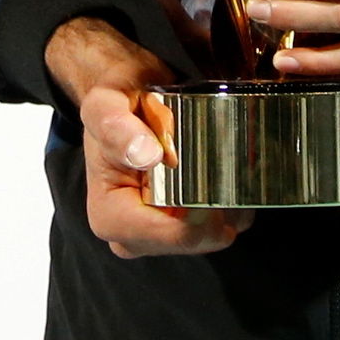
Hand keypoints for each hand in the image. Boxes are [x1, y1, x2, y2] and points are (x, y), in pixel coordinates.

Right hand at [45, 17, 242, 258]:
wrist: (127, 99)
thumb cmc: (116, 101)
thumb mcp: (106, 103)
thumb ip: (116, 126)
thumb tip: (146, 156)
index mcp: (110, 218)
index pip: (174, 235)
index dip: (204, 213)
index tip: (214, 170)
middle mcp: (132, 238)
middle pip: (198, 240)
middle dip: (217, 203)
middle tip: (215, 155)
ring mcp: (158, 238)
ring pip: (216, 234)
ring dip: (227, 201)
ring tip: (218, 160)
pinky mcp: (180, 231)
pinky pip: (225, 227)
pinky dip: (232, 203)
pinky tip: (223, 172)